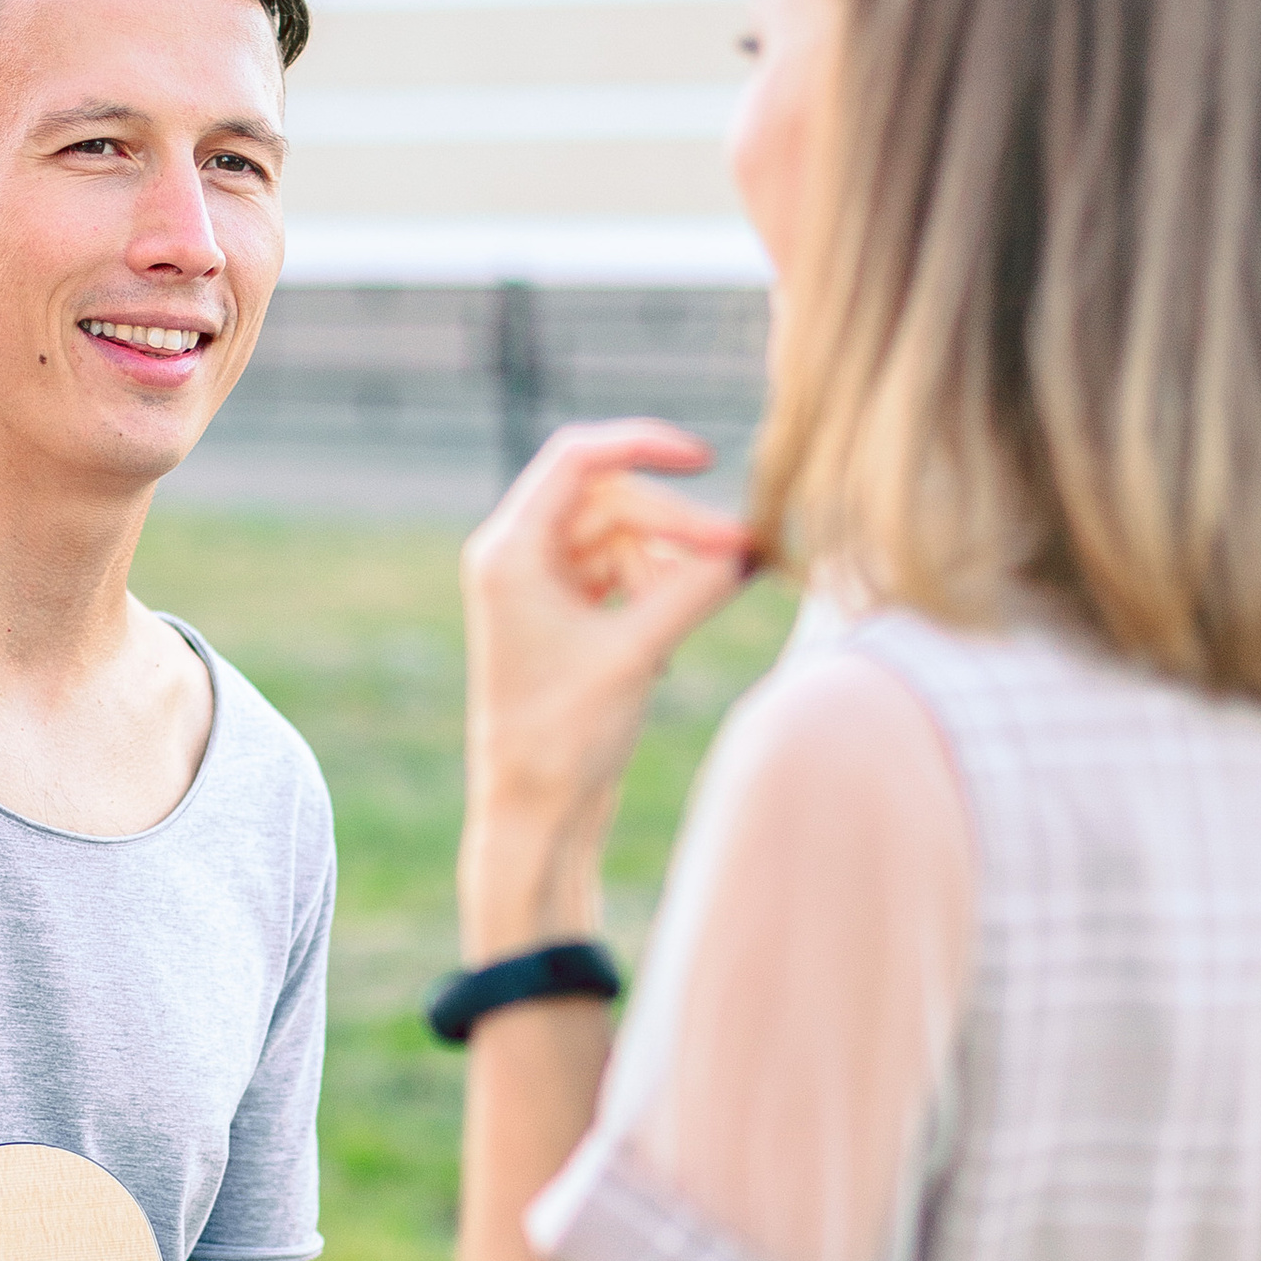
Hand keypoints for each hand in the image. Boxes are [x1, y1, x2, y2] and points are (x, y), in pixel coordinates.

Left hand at [459, 421, 751, 954]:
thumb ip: (695, 587)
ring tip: (690, 620)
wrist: (534, 816)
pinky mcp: (564, 617)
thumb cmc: (566, 738)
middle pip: (613, 500)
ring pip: (624, 538)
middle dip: (676, 525)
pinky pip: (623, 574)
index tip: (706, 458)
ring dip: (669, 566)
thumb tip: (752, 546)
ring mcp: (539, 587)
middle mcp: (516, 558)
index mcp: (509, 551)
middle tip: (739, 557)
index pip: (579, 457)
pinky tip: (666, 647)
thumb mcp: (639, 652)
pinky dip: (657, 594)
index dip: (645, 444)